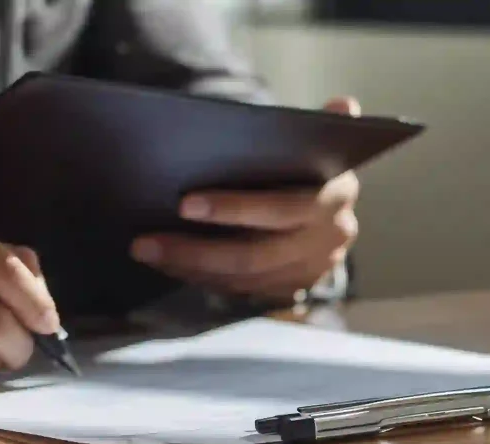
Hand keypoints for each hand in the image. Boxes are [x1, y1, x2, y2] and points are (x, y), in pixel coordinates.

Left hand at [130, 97, 362, 300]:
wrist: (329, 202)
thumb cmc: (307, 164)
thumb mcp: (314, 140)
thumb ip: (322, 125)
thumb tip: (344, 107)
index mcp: (335, 197)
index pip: (282, 208)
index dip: (234, 209)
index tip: (184, 203)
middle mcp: (331, 239)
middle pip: (256, 255)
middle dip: (196, 251)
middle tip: (145, 242)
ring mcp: (313, 270)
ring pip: (244, 278)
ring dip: (191, 267)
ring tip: (147, 251)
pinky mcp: (293, 287)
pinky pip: (242, 290)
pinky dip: (203, 279)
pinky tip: (170, 263)